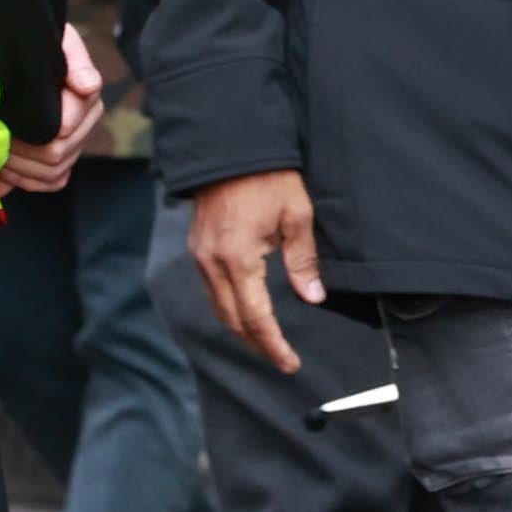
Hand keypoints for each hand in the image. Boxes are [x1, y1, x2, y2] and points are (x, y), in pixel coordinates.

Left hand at [0, 29, 108, 195]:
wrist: (17, 55)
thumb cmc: (33, 47)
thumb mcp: (56, 42)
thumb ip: (74, 61)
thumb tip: (88, 86)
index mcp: (86, 99)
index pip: (63, 128)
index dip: (32, 128)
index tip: (6, 117)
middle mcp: (84, 125)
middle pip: (57, 154)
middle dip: (20, 150)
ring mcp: (73, 145)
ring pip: (54, 172)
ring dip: (19, 167)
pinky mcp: (60, 162)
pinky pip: (53, 182)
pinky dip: (27, 181)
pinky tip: (5, 169)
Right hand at [191, 169, 324, 374]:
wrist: (231, 149)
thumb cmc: (270, 179)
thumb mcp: (297, 216)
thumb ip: (303, 261)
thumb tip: (313, 297)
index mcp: (237, 258)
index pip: (255, 316)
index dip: (272, 343)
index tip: (289, 363)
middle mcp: (211, 263)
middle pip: (232, 319)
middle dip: (256, 343)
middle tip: (281, 359)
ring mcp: (199, 257)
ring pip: (218, 307)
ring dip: (241, 328)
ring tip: (267, 342)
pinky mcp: (197, 249)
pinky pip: (212, 290)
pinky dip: (230, 307)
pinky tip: (247, 312)